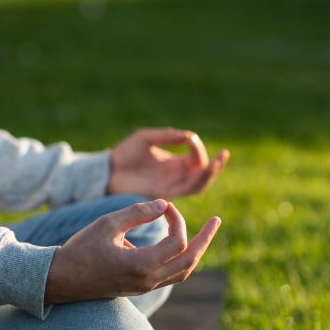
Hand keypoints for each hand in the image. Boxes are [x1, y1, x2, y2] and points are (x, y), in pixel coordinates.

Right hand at [44, 199, 220, 304]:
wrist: (61, 280)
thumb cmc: (80, 249)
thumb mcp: (107, 224)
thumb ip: (137, 212)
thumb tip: (164, 204)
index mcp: (141, 264)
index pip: (176, 240)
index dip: (176, 218)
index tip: (164, 205)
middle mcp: (148, 280)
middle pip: (190, 260)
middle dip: (204, 238)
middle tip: (216, 220)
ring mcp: (145, 287)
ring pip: (183, 271)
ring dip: (195, 251)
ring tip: (204, 234)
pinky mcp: (140, 288)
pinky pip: (171, 276)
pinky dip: (181, 259)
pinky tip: (180, 245)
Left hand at [108, 128, 229, 199]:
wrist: (106, 171)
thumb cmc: (124, 154)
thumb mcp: (146, 138)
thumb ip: (167, 136)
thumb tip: (190, 136)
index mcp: (173, 163)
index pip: (194, 158)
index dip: (197, 148)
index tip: (190, 138)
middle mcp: (174, 176)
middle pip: (202, 174)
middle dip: (214, 165)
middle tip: (223, 154)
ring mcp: (169, 186)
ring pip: (197, 184)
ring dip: (209, 174)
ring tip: (217, 162)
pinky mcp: (162, 194)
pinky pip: (183, 191)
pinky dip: (194, 182)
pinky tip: (199, 171)